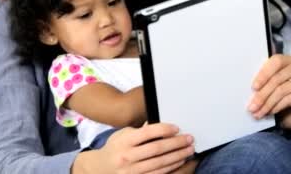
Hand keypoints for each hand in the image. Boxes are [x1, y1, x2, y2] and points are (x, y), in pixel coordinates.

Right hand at [72, 123, 194, 173]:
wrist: (100, 169)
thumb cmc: (116, 148)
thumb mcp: (124, 134)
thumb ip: (141, 130)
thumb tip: (161, 122)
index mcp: (124, 141)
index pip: (148, 132)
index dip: (164, 129)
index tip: (177, 128)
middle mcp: (126, 156)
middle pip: (157, 149)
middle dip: (176, 143)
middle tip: (189, 139)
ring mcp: (131, 171)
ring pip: (160, 163)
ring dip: (178, 156)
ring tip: (189, 150)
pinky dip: (171, 167)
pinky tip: (179, 161)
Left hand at [248, 54, 290, 128]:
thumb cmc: (282, 95)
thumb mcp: (271, 85)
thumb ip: (264, 82)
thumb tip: (251, 90)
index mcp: (287, 59)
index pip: (276, 62)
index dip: (264, 74)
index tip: (253, 87)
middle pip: (277, 79)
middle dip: (262, 95)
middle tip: (252, 107)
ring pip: (282, 90)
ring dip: (267, 103)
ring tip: (258, 112)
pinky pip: (289, 99)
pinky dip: (277, 107)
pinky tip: (270, 112)